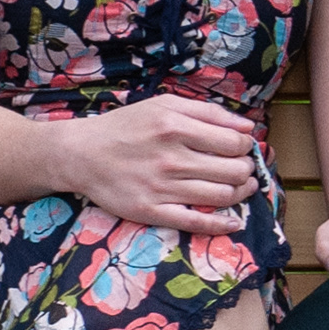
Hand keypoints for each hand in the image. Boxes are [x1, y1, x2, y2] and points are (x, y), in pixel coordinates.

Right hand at [54, 93, 264, 232]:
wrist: (80, 154)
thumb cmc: (126, 127)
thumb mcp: (164, 104)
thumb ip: (209, 112)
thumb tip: (248, 126)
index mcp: (175, 127)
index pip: (234, 142)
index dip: (246, 146)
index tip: (242, 148)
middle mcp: (170, 158)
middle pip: (233, 171)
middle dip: (247, 169)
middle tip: (243, 167)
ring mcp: (161, 187)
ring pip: (221, 196)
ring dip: (241, 192)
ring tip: (242, 186)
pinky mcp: (151, 211)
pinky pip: (195, 222)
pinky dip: (221, 224)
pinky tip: (234, 222)